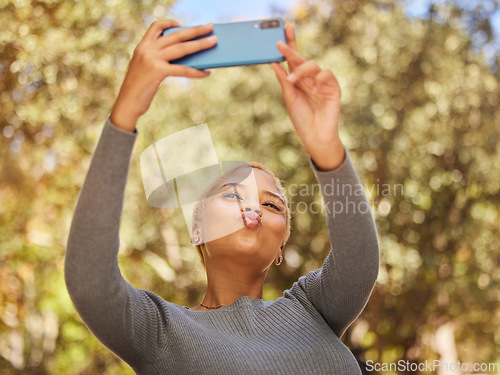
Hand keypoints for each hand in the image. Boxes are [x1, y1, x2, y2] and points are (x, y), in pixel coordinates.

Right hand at [110, 20, 217, 131]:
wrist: (127, 104)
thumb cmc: (139, 89)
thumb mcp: (146, 70)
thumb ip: (160, 61)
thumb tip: (188, 59)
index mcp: (142, 47)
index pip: (156, 27)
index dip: (169, 23)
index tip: (181, 24)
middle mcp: (146, 49)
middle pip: (175, 35)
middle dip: (195, 30)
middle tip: (210, 27)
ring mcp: (152, 59)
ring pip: (182, 48)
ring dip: (200, 44)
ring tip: (214, 42)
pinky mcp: (158, 71)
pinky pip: (183, 69)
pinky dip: (197, 71)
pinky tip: (206, 72)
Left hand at [270, 24, 344, 170]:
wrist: (315, 137)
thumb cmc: (301, 119)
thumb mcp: (289, 98)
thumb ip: (284, 80)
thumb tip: (273, 63)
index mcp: (298, 80)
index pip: (294, 58)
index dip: (290, 44)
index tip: (284, 29)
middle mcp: (310, 78)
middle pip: (302, 58)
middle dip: (292, 49)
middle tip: (280, 44)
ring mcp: (322, 82)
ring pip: (313, 65)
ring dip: (301, 70)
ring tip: (293, 81)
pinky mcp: (333, 88)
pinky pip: (327, 75)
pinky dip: (319, 79)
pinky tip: (314, 89)